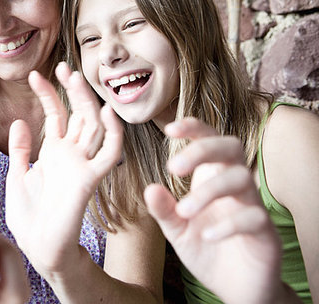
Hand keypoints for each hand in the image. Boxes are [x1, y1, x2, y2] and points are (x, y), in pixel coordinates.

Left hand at [6, 62, 122, 276]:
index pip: (56, 115)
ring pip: (93, 126)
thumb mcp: (17, 177)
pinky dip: (113, 134)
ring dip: (88, 102)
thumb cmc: (28, 217)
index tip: (35, 74)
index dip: (48, 94)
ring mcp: (82, 166)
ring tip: (77, 78)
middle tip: (64, 67)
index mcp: (53, 153)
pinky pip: (109, 155)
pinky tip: (106, 112)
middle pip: (78, 114)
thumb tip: (19, 121)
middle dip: (73, 90)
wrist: (37, 248)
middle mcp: (70, 155)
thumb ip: (21, 150)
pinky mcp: (90, 180)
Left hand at [144, 118, 282, 303]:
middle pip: (231, 146)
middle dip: (202, 150)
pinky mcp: (266, 232)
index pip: (209, 139)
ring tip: (184, 211)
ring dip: (208, 191)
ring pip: (241, 178)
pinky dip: (229, 224)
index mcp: (212, 176)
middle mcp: (235, 185)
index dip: (194, 127)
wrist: (233, 287)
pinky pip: (254, 217)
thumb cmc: (205, 248)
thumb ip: (163, 210)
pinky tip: (207, 236)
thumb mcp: (177, 230)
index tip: (169, 129)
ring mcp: (253, 206)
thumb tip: (149, 188)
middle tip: (174, 168)